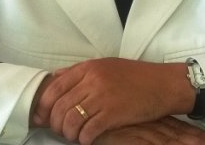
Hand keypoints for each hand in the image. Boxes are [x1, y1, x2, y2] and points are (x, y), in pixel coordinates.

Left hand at [31, 58, 195, 144]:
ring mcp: (102, 96)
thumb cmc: (134, 76)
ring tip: (75, 135)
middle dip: (55, 123)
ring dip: (68, 133)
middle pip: (59, 106)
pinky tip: (88, 139)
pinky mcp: (113, 113)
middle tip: (60, 130)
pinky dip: (83, 139)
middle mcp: (92, 80)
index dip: (43, 106)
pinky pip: (87, 131)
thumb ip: (79, 72)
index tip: (42, 117)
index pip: (54, 87)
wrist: (162, 84)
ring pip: (70, 121)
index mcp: (88, 67)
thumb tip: (54, 79)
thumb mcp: (105, 66)